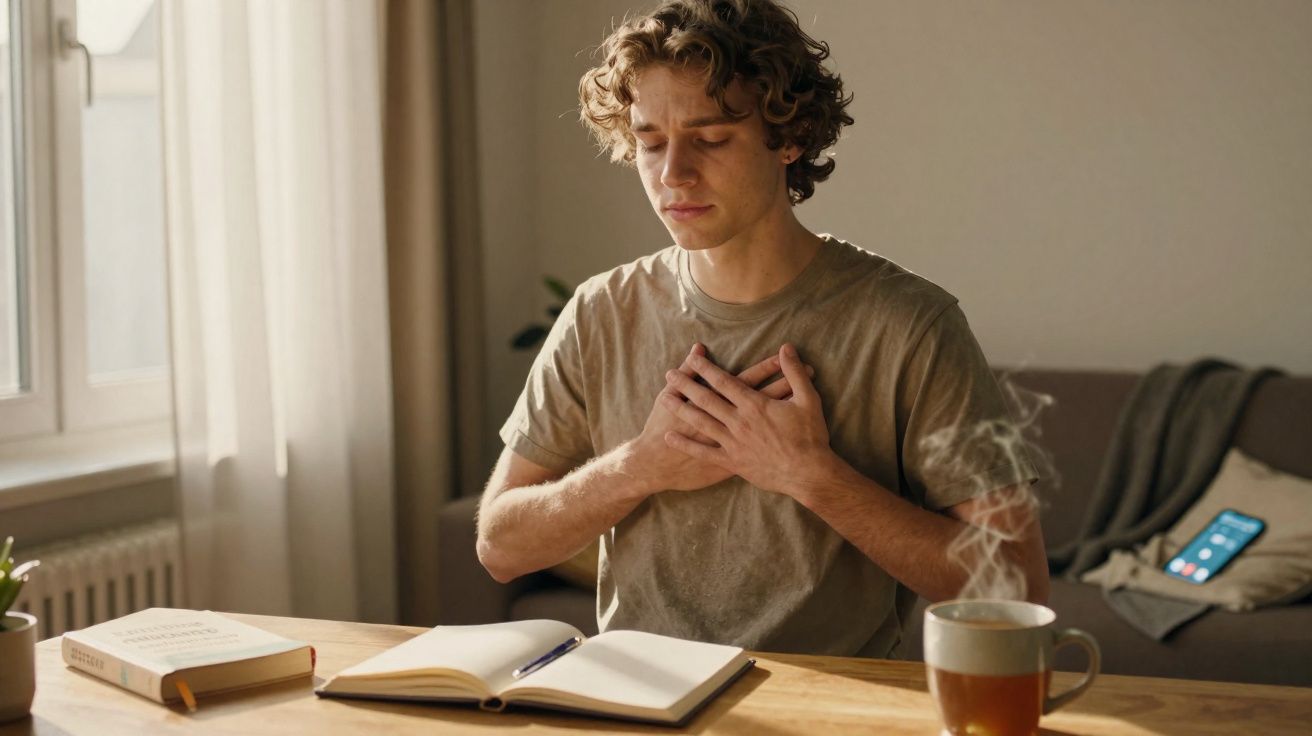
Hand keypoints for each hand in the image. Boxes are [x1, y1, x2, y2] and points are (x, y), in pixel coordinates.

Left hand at [660, 343, 835, 497]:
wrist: (809, 474)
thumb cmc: (810, 436)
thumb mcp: (808, 399)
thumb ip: (795, 372)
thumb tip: (787, 348)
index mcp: (755, 405)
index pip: (724, 381)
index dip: (706, 368)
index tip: (692, 358)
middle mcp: (739, 421)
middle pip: (706, 399)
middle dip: (686, 385)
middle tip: (668, 374)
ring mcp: (733, 443)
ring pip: (701, 422)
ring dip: (681, 409)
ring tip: (664, 398)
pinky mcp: (732, 462)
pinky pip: (704, 452)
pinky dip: (686, 444)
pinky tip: (670, 437)